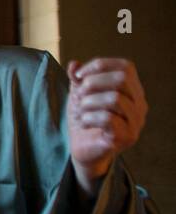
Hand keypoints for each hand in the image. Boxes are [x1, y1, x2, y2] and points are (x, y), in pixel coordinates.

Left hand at [66, 57, 147, 194]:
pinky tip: (84, 122)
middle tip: (79, 95)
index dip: (99, 66)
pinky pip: (108, 119)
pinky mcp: (126, 137)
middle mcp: (140, 104)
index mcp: (132, 90)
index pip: (125, 67)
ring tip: (81, 110)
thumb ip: (77, 78)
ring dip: (89, 102)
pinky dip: (89, 117)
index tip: (78, 75)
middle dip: (92, 83)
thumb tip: (73, 64)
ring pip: (114, 98)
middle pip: (121, 79)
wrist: (82, 148)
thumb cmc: (86, 118)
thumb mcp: (79, 94)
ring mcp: (136, 122)